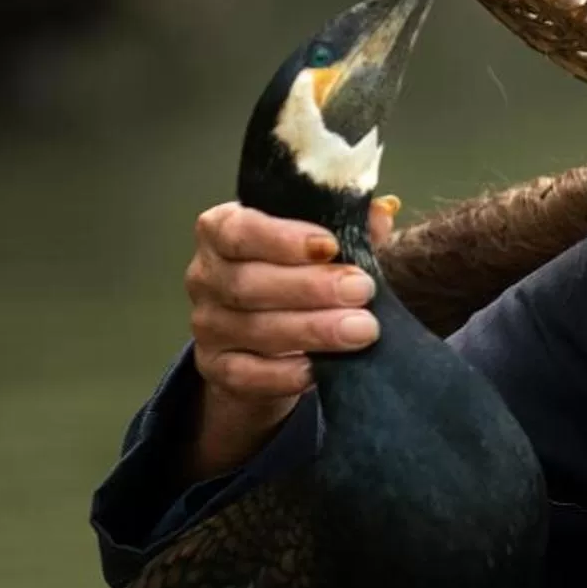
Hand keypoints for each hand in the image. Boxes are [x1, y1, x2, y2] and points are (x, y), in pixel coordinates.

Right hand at [182, 197, 395, 478]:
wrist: (270, 343)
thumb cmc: (296, 278)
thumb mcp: (320, 246)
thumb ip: (348, 227)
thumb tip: (380, 213)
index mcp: (222, 231)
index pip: (240, 231)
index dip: (283, 239)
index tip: (330, 245)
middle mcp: (206, 276)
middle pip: (248, 282)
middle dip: (311, 287)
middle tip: (362, 290)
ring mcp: (207, 325)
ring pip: (254, 329)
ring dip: (312, 329)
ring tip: (362, 329)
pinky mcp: (216, 368)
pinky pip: (247, 374)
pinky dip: (285, 373)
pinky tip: (319, 368)